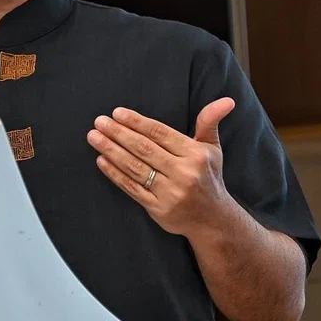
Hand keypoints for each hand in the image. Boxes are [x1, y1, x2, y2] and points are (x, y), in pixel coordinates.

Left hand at [86, 98, 235, 235]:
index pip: (160, 133)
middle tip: (99, 122)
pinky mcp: (158, 209)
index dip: (137, 122)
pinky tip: (101, 161)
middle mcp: (183, 173)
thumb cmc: (208, 177)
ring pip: (135, 167)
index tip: (117, 113)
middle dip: (118, 133)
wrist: (213, 220)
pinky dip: (115, 174)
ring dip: (111, 151)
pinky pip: (132, 188)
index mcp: (194, 155)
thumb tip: (226, 100)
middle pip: (144, 149)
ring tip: (94, 137)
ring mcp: (170, 193)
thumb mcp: (211, 149)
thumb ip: (209, 122)